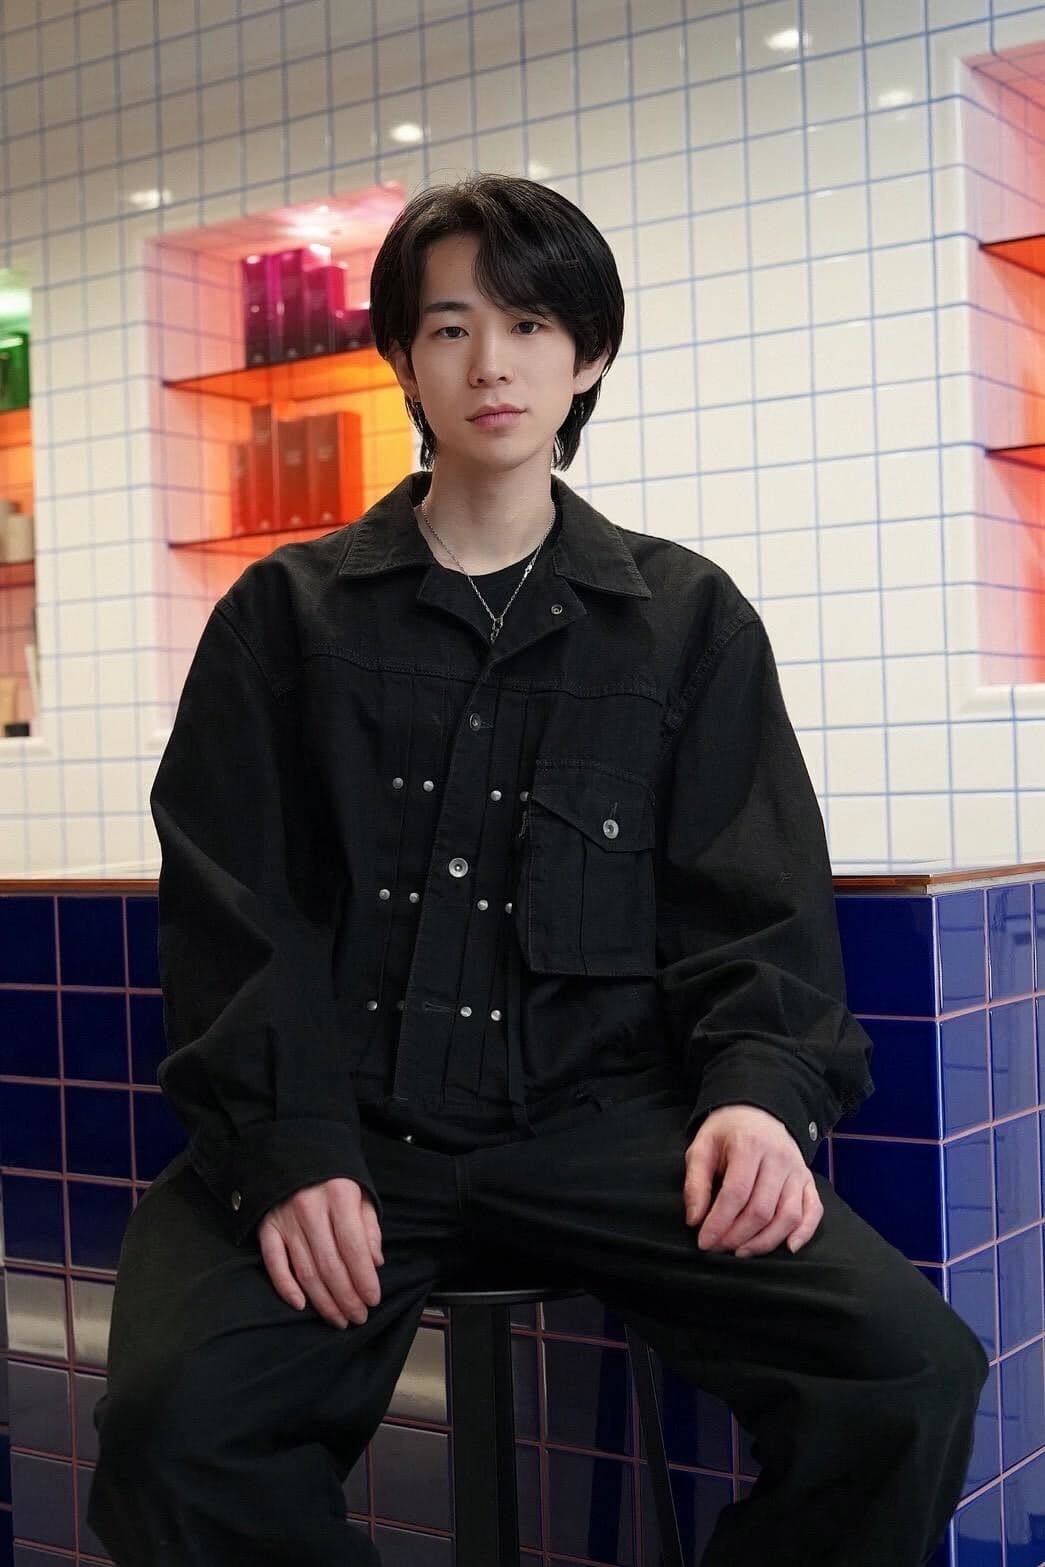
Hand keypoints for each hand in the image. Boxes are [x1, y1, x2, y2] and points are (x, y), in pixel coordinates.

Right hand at [257, 1177, 384, 1328]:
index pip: (353, 1247)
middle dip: (346, 1297)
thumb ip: (369, 1227)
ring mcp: (285, 1219)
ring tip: (338, 1318)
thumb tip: (375, 1263)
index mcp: (339, 1195)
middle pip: (330, 1265)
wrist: (294, 1149)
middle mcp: (310, 1208)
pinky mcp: (266, 1226)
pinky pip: (274, 1263)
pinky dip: (286, 1287)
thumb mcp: (360, 1191)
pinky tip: (302, 1304)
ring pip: (305, 1270)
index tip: (373, 1300)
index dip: (364, 1278)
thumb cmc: (333, 1175)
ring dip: (323, 1300)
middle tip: (357, 1317)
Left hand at [683, 1105, 823, 1257]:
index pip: (736, 1193)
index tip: (704, 1242)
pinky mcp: (808, 1179)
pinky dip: (804, 1232)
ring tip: (741, 1252)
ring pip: (788, 1216)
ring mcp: (797, 1169)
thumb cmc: (727, 1132)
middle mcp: (779, 1158)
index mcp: (749, 1145)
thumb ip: (695, 1182)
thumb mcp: (701, 1147)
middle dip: (737, 1236)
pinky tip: (788, 1247)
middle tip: (718, 1248)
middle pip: (762, 1210)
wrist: (758, 1111)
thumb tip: (695, 1220)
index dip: (719, 1223)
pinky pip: (813, 1210)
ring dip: (765, 1241)